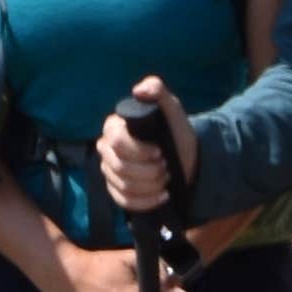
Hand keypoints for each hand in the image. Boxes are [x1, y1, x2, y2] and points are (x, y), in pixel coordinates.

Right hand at [96, 82, 193, 223]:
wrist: (186, 157)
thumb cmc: (175, 130)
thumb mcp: (171, 108)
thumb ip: (157, 90)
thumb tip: (138, 90)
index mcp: (114, 127)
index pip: (117, 142)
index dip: (139, 150)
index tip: (160, 151)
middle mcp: (106, 149)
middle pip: (119, 167)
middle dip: (148, 171)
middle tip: (166, 166)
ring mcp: (109, 171)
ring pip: (123, 186)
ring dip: (150, 186)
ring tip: (167, 179)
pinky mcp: (116, 190)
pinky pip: (124, 201)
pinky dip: (146, 202)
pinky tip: (163, 196)